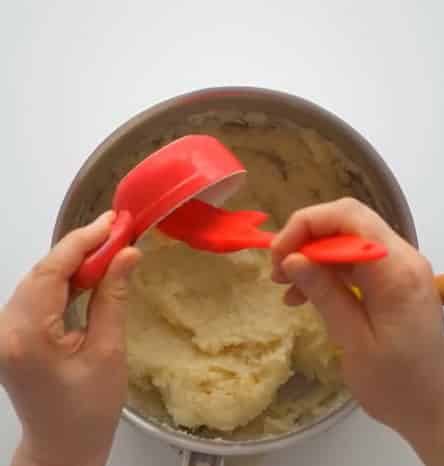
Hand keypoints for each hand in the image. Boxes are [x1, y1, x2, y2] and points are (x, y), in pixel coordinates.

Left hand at [0, 211, 140, 465]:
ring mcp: (2, 332)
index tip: (113, 222)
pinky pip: (36, 295)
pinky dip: (63, 280)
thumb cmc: (90, 408)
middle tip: (118, 229)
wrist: (62, 444)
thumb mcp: (108, 351)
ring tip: (110, 245)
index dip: (83, 241)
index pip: (50, 272)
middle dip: (80, 247)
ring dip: (73, 262)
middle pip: (41, 272)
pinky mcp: (9, 334)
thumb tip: (128, 254)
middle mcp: (4, 329)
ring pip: (38, 280)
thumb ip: (113, 297)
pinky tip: (89, 272)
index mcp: (25, 336)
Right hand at [271, 198, 443, 465]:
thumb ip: (326, 295)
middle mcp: (404, 259)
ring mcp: (403, 270)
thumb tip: (293, 259)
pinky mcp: (397, 285)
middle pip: (349, 223)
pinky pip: (359, 264)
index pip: (349, 218)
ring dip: (315, 258)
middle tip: (277, 273)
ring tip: (286, 288)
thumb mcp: (356, 342)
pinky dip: (330, 274)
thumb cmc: (399, 385)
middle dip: (307, 239)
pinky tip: (305, 297)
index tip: (278, 257)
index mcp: (397, 270)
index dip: (307, 226)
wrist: (440, 410)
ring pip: (351, 242)